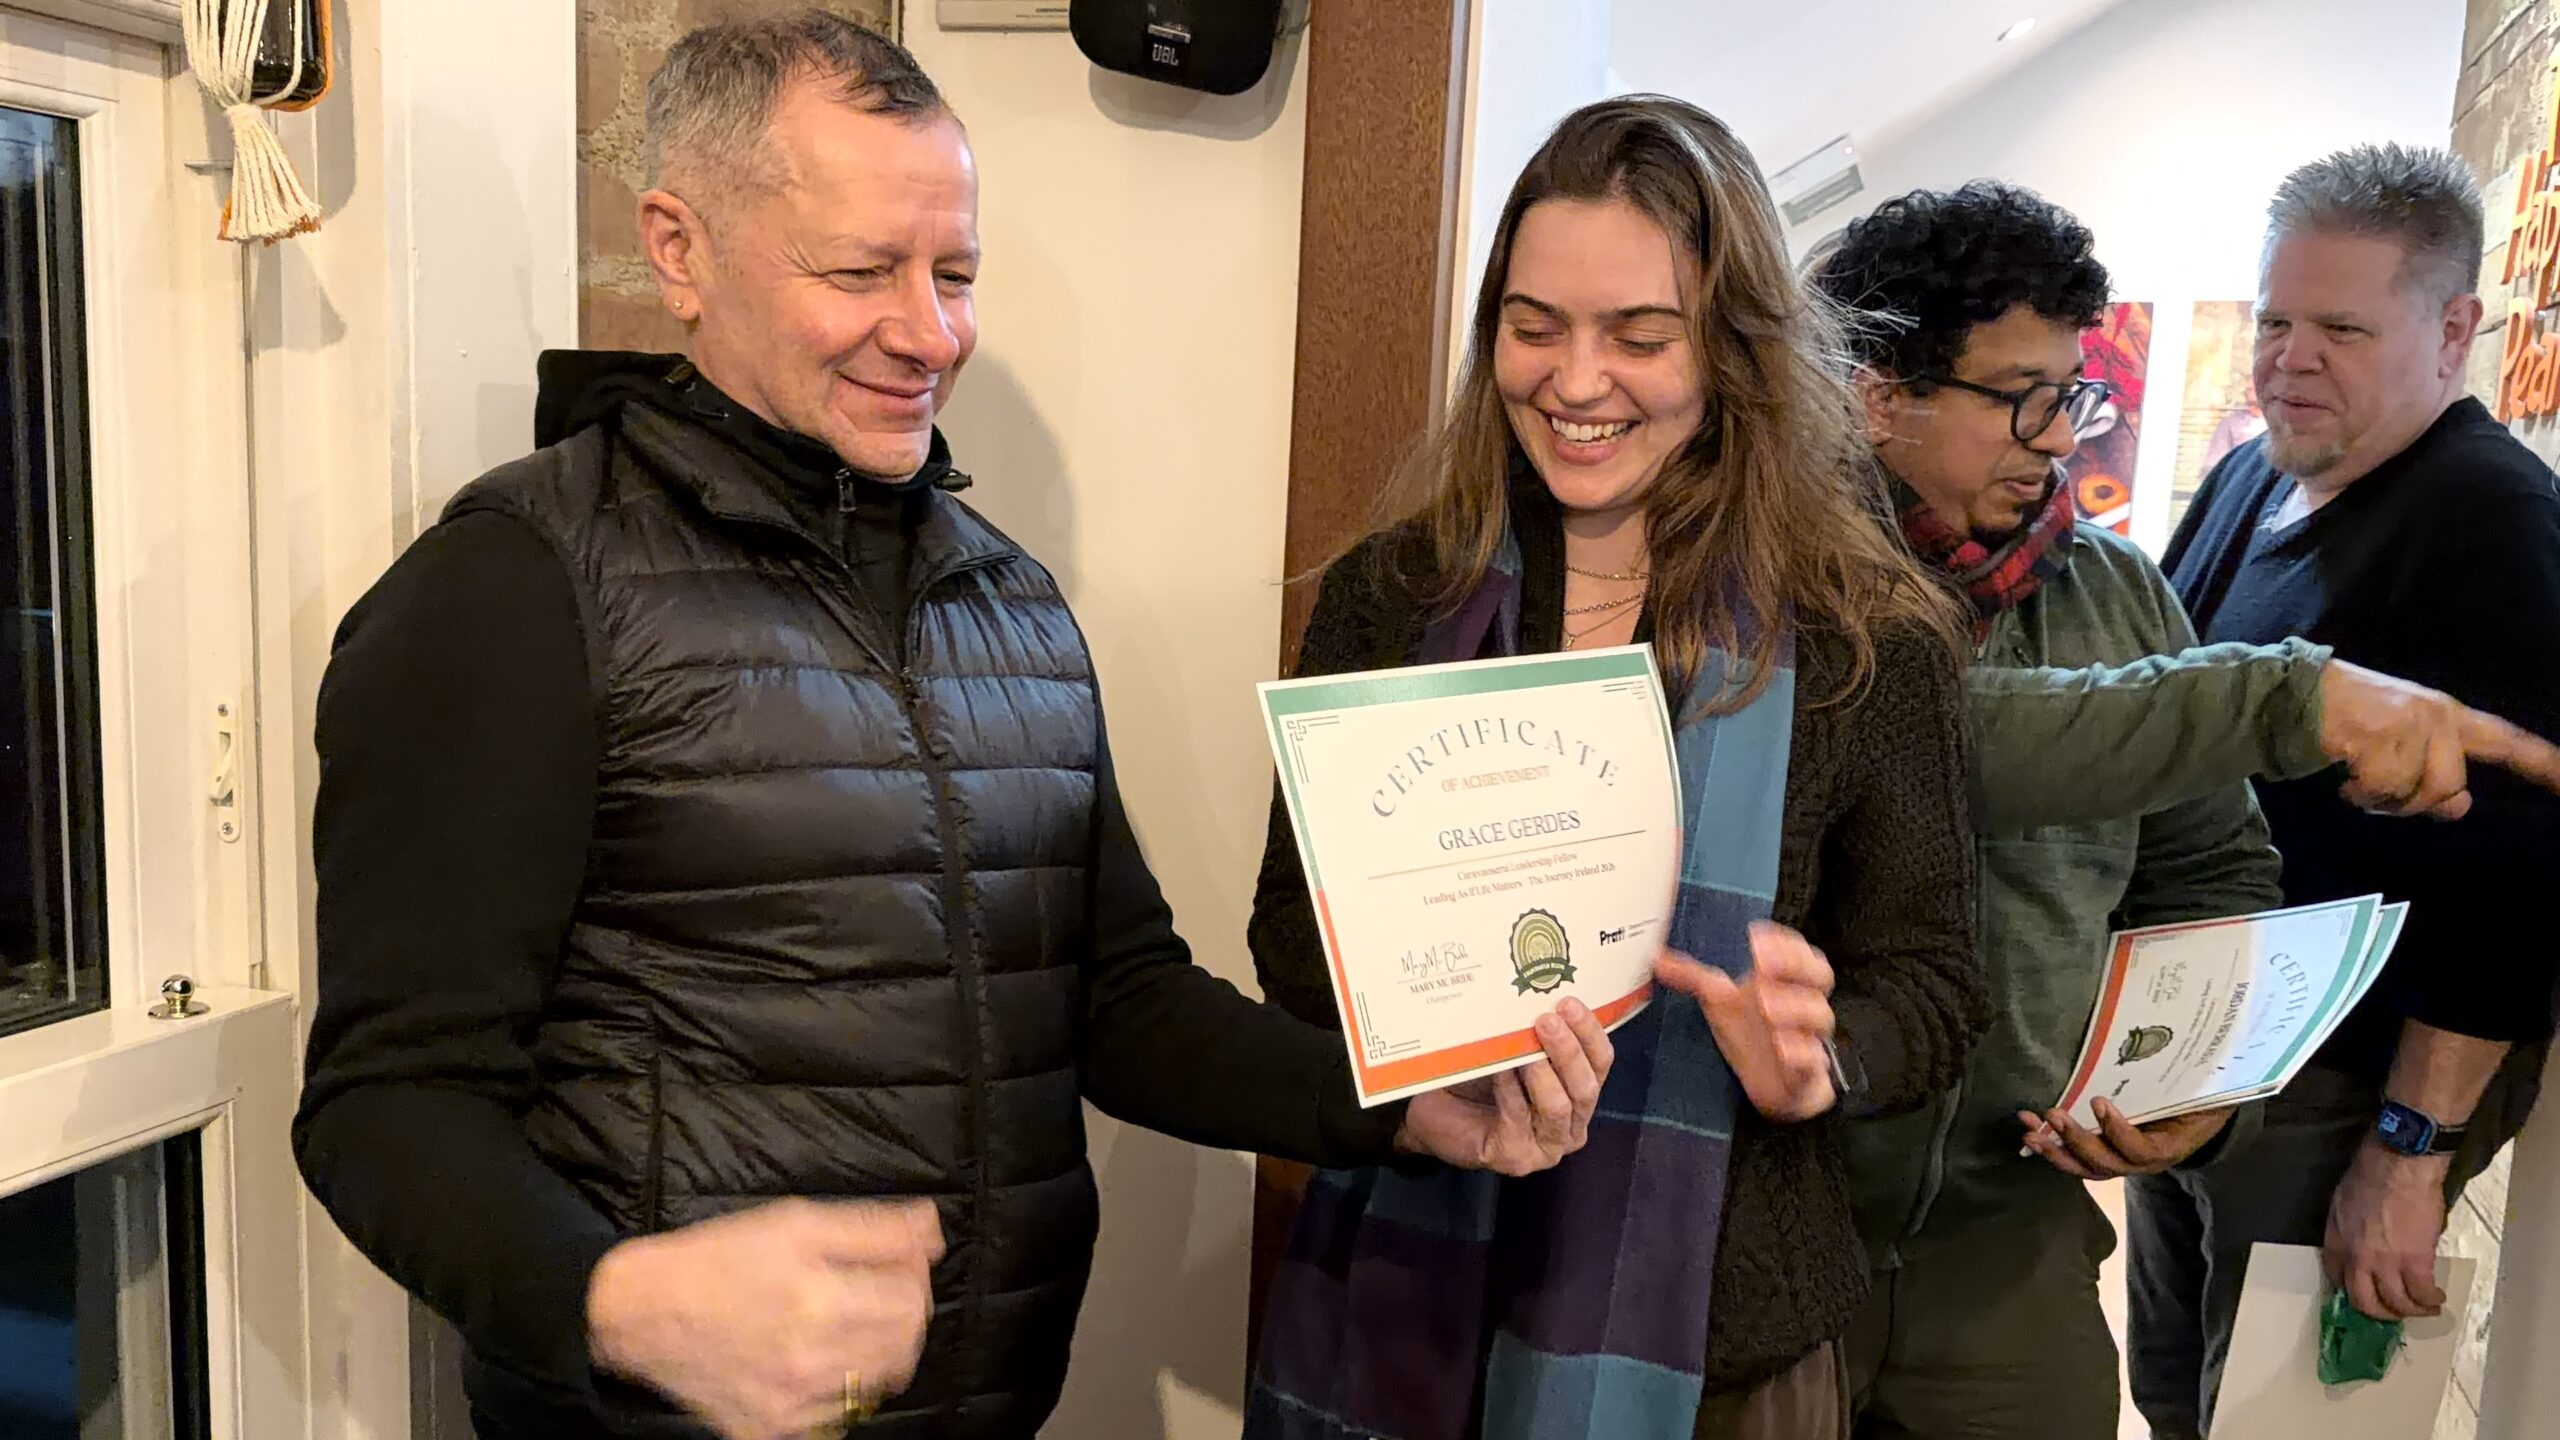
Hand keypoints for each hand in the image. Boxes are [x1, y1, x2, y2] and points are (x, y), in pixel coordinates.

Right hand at [587, 1197, 942, 1439]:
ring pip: (878, 1383)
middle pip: (904, 1345)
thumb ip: (875, 1229)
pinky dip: (841, 1387)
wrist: (642, 1312)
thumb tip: (933, 1232)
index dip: (914, 1278)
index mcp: (819, 1300)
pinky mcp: (772, 1432)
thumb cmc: (720, 1258)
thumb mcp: (796, 1223)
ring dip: (878, 1351)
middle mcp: (809, 1360)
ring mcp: (791, 1404)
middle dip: (903, 1313)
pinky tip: (817, 1359)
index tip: (899, 1266)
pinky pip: (838, 1416)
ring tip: (848, 1323)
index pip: (913, 1301)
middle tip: (877, 1293)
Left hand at [1395, 998, 1613, 1175]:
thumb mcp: (1512, 1050)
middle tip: (1546, 1020)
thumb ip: (1532, 1033)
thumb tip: (1537, 992)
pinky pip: (1519, 1119)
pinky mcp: (1517, 1158)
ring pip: (1559, 1107)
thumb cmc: (1478, 1079)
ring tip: (1525, 1045)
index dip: (1590, 1032)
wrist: (1432, 1113)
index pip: (1600, 1062)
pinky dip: (1511, 1090)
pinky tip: (1499, 1069)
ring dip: (1543, 1073)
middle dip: (1568, 1051)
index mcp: (1579, 1094)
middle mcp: (1572, 1125)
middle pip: (1586, 1087)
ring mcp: (1547, 1146)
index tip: (1568, 1002)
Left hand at [1653, 923, 1836, 1121]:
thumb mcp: (1720, 1001)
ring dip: (1795, 1007)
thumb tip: (1655, 957)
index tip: (1754, 938)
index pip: (1800, 953)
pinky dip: (1803, 1053)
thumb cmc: (1751, 1035)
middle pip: (1819, 976)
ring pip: (1819, 1016)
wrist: (1772, 1085)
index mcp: (1785, 983)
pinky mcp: (1808, 1072)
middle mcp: (1802, 1006)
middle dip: (1795, 966)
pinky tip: (1784, 1047)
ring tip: (1765, 1005)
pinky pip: (1815, 1061)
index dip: (1783, 944)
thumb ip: (1693, 977)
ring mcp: (1808, 1038)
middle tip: (1762, 964)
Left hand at [2018, 1100, 2231, 1178]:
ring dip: (2055, 1150)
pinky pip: (2078, 1161)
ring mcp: (2122, 1162)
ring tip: (2029, 1134)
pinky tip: (2030, 1134)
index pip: (2140, 1150)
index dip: (2118, 1131)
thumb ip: (2185, 1081)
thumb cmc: (2199, 1098)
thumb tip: (2178, 1041)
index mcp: (2168, 1147)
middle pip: (2106, 1163)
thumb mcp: (2199, 1091)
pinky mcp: (2104, 1157)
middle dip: (2076, 1140)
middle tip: (2053, 1114)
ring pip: (2086, 1167)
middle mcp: (2143, 1162)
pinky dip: (2053, 1149)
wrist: (2203, 1115)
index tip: (2099, 1101)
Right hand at [2319, 659, 2559, 818]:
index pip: (2507, 742)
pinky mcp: (2378, 736)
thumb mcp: (2402, 747)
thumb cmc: (2349, 719)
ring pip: (2412, 792)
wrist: (2296, 694)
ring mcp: (2408, 725)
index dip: (2542, 764)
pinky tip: (2343, 778)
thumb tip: (2459, 808)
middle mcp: (2437, 717)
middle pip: (2448, 786)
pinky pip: (2379, 789)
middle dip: (2412, 801)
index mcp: (2450, 715)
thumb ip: (2435, 776)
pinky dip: (2358, 793)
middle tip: (2379, 792)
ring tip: (2357, 780)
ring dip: (2380, 799)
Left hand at [2323, 1143, 2451, 1319]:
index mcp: (2336, 1242)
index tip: (2367, 1293)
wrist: (2398, 1166)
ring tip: (2424, 1308)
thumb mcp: (2343, 1203)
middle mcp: (2356, 1259)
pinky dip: (2430, 1300)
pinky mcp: (2415, 1262)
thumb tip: (2360, 1241)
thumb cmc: (2370, 1174)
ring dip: (2411, 1311)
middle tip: (2395, 1311)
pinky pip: (2422, 1293)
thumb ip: (2347, 1228)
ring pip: (2396, 1303)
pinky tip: (2437, 1299)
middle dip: (2381, 1312)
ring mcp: (2385, 1264)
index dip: (2353, 1290)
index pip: (2337, 1279)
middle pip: (2364, 1301)